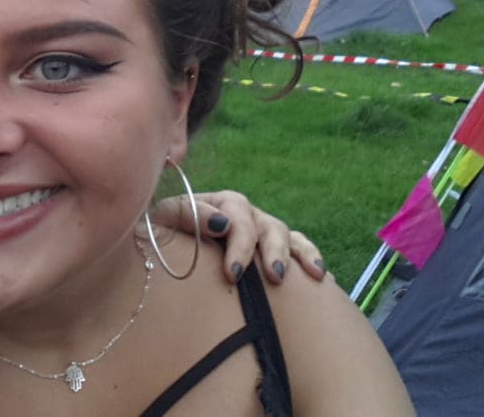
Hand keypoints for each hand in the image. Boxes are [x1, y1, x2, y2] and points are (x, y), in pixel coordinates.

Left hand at [138, 190, 325, 284]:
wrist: (158, 256)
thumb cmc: (159, 235)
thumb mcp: (161, 220)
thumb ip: (185, 214)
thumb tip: (222, 223)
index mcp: (218, 204)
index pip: (236, 213)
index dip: (239, 242)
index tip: (232, 273)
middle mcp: (244, 216)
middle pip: (266, 225)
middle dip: (271, 251)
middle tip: (273, 277)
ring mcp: (261, 233)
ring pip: (286, 236)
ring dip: (298, 254)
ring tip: (312, 276)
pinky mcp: (272, 252)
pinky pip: (298, 250)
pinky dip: (311, 261)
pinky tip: (325, 280)